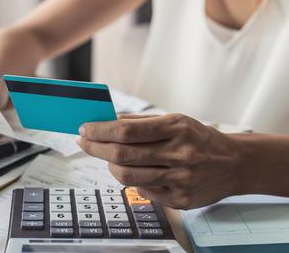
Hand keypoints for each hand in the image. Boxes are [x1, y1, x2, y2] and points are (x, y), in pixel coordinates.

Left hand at [77, 114, 245, 208]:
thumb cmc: (199, 138)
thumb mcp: (175, 120)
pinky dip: (132, 179)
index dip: (100, 130)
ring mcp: (180, 180)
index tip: (85, 129)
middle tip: (84, 142)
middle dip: (96, 147)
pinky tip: (134, 170)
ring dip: (110, 165)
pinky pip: (142, 190)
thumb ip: (140, 122)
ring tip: (108, 157)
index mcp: (176, 128)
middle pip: (122, 154)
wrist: (235, 164)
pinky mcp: (180, 200)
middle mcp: (179, 154)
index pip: (126, 131)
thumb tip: (105, 121)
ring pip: (128, 176)